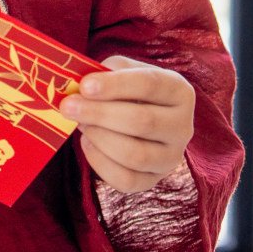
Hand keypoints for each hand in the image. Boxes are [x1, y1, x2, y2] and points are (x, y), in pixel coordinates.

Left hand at [60, 54, 194, 192]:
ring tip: (81, 123)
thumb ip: (106, 72)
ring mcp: (171, 157)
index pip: (150, 85)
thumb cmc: (129, 90)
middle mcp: (183, 126)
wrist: (141, 117)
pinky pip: (126, 180)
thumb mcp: (124, 71)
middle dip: (99, 113)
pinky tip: (88, 142)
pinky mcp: (154, 180)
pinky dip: (99, 162)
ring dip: (99, 137)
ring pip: (135, 155)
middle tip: (69, 106)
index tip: (85, 85)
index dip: (115, 85)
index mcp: (179, 91)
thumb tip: (81, 85)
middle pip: (142, 122)